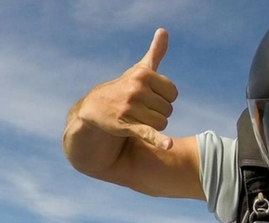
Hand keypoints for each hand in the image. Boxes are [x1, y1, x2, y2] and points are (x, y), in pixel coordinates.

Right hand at [75, 28, 178, 148]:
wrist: (95, 108)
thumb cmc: (124, 88)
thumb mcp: (139, 69)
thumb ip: (155, 52)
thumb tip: (164, 31)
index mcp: (144, 75)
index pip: (172, 93)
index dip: (163, 98)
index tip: (150, 97)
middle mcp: (137, 89)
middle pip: (168, 109)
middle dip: (157, 112)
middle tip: (141, 109)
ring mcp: (131, 107)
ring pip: (162, 123)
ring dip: (153, 125)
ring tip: (137, 118)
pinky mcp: (127, 125)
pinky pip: (148, 132)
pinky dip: (158, 140)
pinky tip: (168, 145)